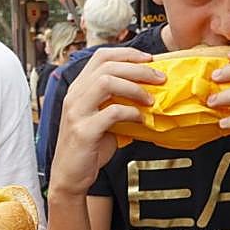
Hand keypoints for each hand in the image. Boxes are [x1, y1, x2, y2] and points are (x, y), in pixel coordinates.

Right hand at [49, 47, 162, 197]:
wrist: (70, 176)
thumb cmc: (88, 148)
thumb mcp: (102, 119)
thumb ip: (117, 103)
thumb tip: (149, 93)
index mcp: (79, 88)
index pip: (101, 56)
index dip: (127, 54)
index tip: (149, 59)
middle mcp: (74, 95)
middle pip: (107, 65)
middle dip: (138, 68)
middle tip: (159, 78)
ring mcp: (77, 112)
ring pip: (106, 82)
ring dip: (134, 88)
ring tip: (150, 99)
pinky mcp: (84, 131)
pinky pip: (112, 113)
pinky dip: (131, 113)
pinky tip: (140, 120)